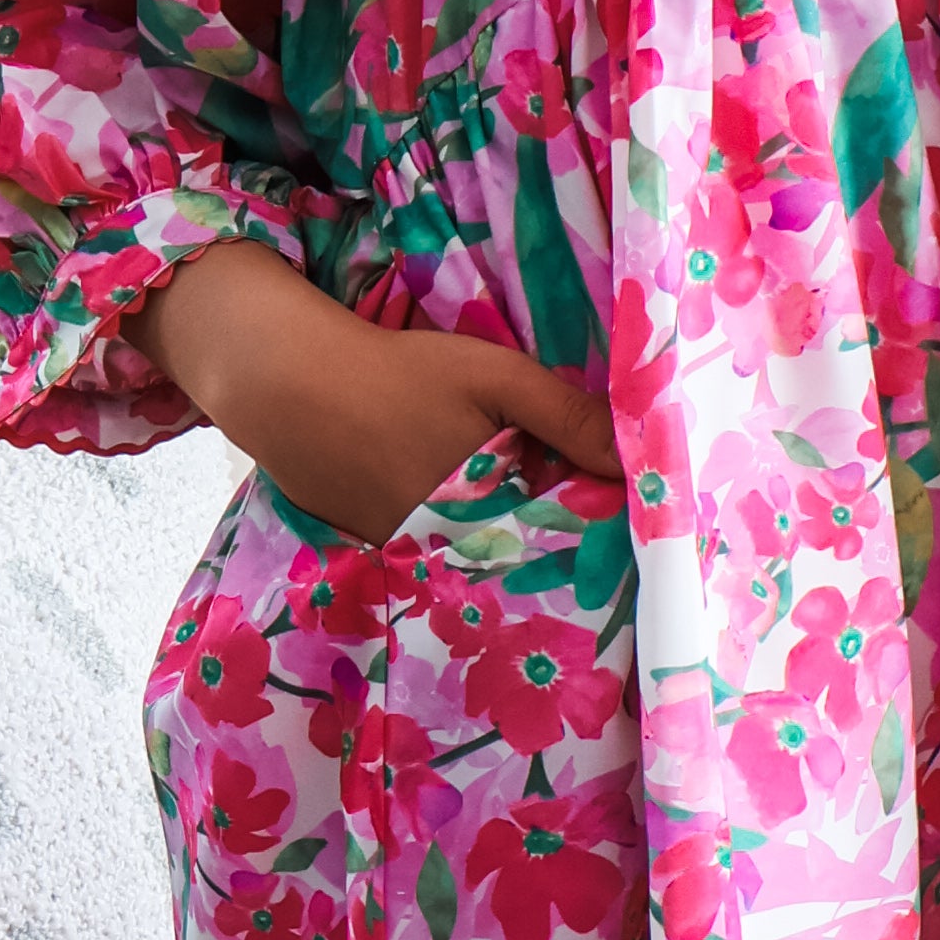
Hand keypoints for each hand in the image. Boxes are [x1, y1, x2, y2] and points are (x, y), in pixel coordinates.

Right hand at [141, 237, 618, 544]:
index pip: (567, 545)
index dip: (598, 534)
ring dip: (512, 551)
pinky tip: (471, 517)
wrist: (292, 387)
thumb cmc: (401, 374)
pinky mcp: (382, 555)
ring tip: (539, 526)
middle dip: (561, 551)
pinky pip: (440, 561)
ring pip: (483, 565)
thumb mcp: (496, 377)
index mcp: (491, 515)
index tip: (626, 523)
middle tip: (586, 526)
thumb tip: (647, 464)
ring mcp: (413, 562)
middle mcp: (453, 554)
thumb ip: (570, 418)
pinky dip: (463, 546)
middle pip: (526, 564)